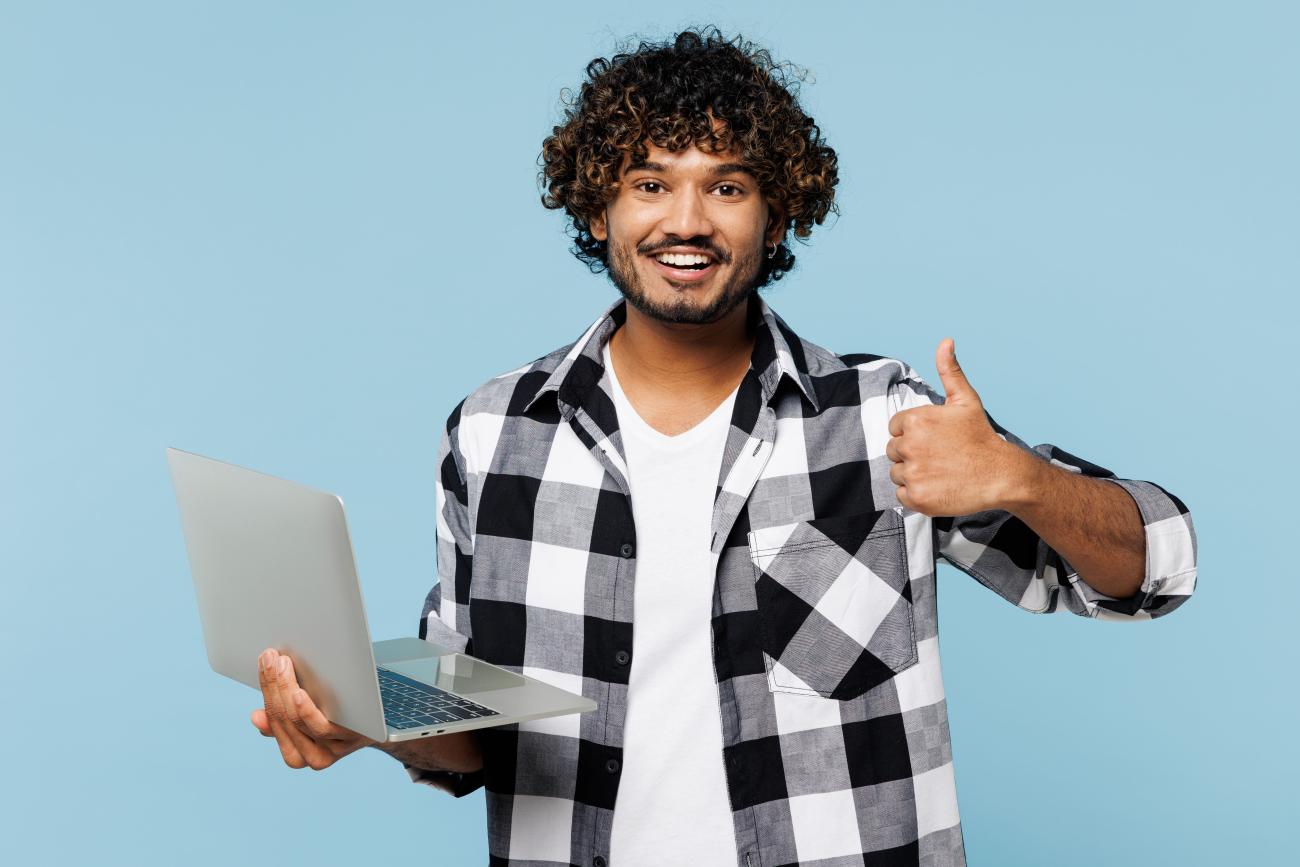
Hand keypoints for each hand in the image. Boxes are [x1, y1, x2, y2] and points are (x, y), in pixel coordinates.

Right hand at [252, 648, 376, 769]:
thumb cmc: (347, 713)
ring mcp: (334, 749)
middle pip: (284, 719)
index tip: (263, 662)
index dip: (266, 690)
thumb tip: (256, 717)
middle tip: (270, 657)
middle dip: (273, 685)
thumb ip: (286, 718)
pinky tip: (298, 693)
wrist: (389, 723)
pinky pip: (321, 728)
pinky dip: (306, 711)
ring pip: (297, 722)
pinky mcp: (352, 740)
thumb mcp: (314, 715)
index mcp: (298, 753)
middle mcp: (313, 757)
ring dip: (285, 690)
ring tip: (282, 665)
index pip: (272, 722)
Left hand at [886, 338, 1024, 516]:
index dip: (915, 434)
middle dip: (913, 454)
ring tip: (940, 472)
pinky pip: (901, 495)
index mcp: (915, 420)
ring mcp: (913, 473)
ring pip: (897, 473)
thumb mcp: (966, 400)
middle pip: (894, 451)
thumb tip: (946, 341)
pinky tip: (938, 487)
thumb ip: (949, 371)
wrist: (1001, 474)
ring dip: (914, 474)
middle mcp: (910, 446)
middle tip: (940, 457)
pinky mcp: (917, 498)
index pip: (896, 428)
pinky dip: (917, 494)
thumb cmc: (981, 437)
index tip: (935, 440)